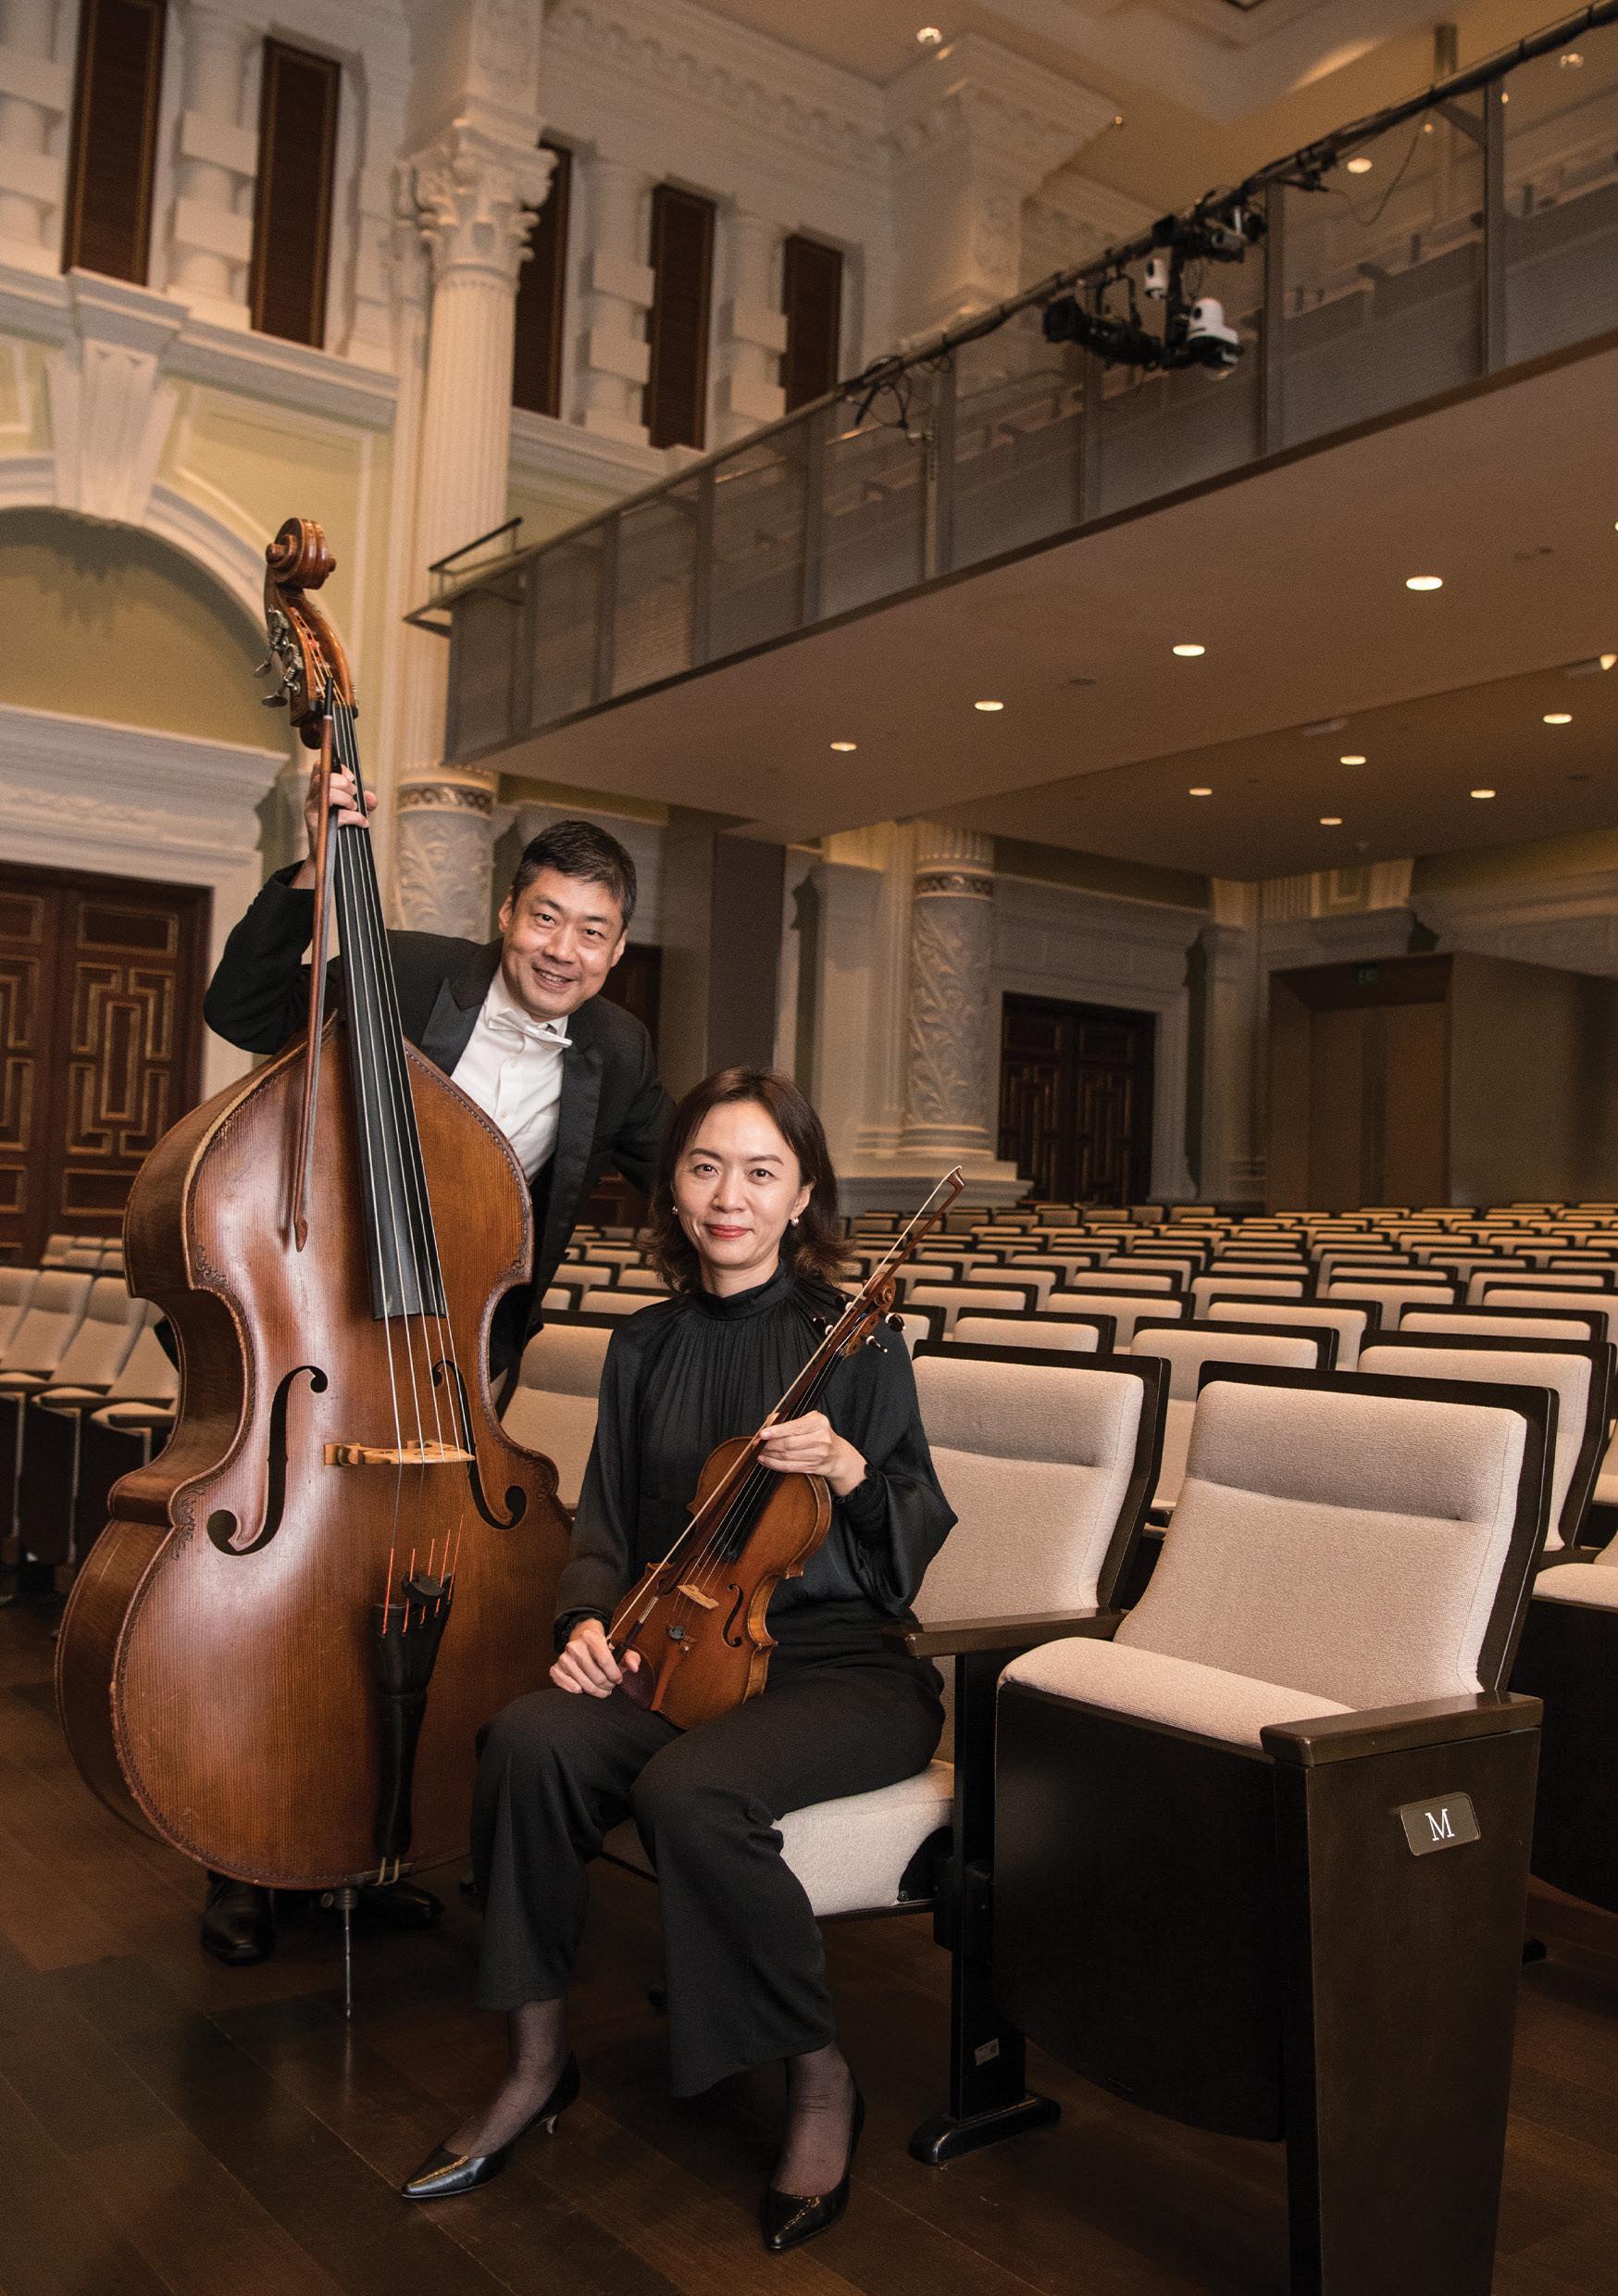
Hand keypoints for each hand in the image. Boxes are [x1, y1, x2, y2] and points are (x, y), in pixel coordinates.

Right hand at [292, 758, 375, 887]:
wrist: (327, 856)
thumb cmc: (340, 830)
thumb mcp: (354, 812)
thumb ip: (365, 803)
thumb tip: (372, 797)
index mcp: (318, 790)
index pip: (320, 767)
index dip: (337, 768)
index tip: (351, 778)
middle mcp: (312, 798)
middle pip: (325, 777)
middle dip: (345, 784)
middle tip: (354, 796)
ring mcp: (311, 810)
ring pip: (329, 793)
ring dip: (348, 799)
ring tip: (355, 808)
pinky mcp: (316, 824)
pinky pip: (338, 815)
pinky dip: (355, 817)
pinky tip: (363, 822)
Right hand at [550, 1617, 641, 1697]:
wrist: (582, 1643)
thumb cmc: (603, 1649)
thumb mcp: (618, 1648)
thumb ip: (629, 1657)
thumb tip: (634, 1667)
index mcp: (590, 1636)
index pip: (605, 1660)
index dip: (614, 1674)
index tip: (618, 1679)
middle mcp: (574, 1646)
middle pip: (596, 1676)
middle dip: (607, 1686)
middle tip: (610, 1686)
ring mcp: (563, 1658)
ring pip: (584, 1685)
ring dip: (596, 1692)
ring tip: (601, 1688)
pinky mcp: (555, 1669)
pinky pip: (569, 1688)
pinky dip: (579, 1691)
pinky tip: (585, 1687)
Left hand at [756, 1411, 866, 1497]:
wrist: (837, 1454)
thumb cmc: (819, 1433)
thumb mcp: (810, 1419)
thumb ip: (789, 1418)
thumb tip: (769, 1422)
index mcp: (819, 1423)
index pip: (794, 1427)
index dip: (777, 1431)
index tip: (763, 1434)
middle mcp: (820, 1439)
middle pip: (789, 1444)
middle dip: (769, 1445)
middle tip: (756, 1443)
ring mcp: (818, 1455)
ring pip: (787, 1457)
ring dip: (769, 1455)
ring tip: (758, 1452)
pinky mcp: (812, 1467)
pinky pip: (789, 1467)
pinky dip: (774, 1464)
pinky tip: (765, 1460)